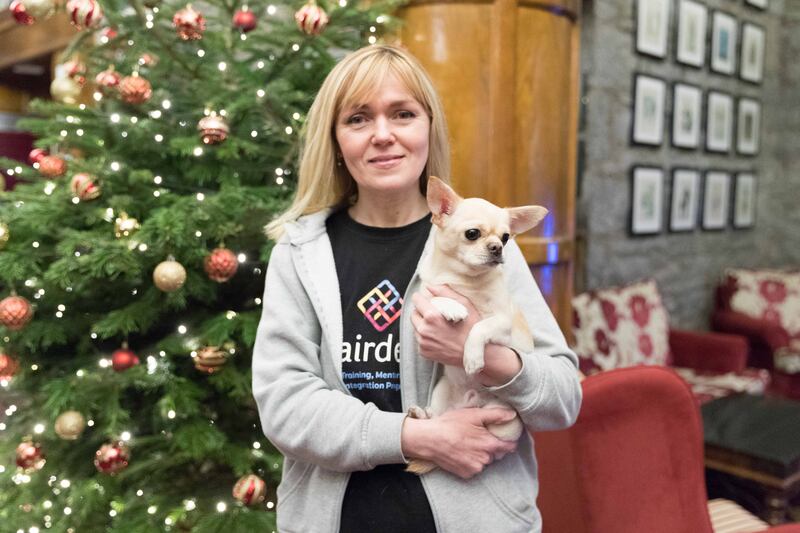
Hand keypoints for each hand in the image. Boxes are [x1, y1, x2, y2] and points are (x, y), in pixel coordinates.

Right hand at [401, 407, 518, 478]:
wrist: (429, 439)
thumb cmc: (450, 425)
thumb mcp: (473, 414)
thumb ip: (496, 415)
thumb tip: (512, 415)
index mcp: (489, 445)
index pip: (510, 446)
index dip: (509, 440)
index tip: (504, 435)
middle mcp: (485, 460)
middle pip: (497, 453)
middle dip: (492, 446)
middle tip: (479, 436)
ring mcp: (475, 468)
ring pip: (485, 461)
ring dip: (481, 454)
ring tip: (468, 443)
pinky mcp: (465, 474)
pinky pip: (475, 467)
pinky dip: (472, 461)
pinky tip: (463, 452)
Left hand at [411, 285, 480, 366]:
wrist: (476, 353)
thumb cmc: (472, 328)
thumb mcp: (463, 304)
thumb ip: (444, 292)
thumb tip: (429, 286)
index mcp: (432, 316)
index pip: (416, 300)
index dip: (421, 298)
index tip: (427, 300)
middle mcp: (424, 330)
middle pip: (414, 314)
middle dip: (421, 311)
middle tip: (435, 314)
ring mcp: (423, 343)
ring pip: (416, 327)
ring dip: (423, 324)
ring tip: (438, 326)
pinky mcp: (424, 352)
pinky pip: (420, 340)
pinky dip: (426, 337)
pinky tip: (439, 337)